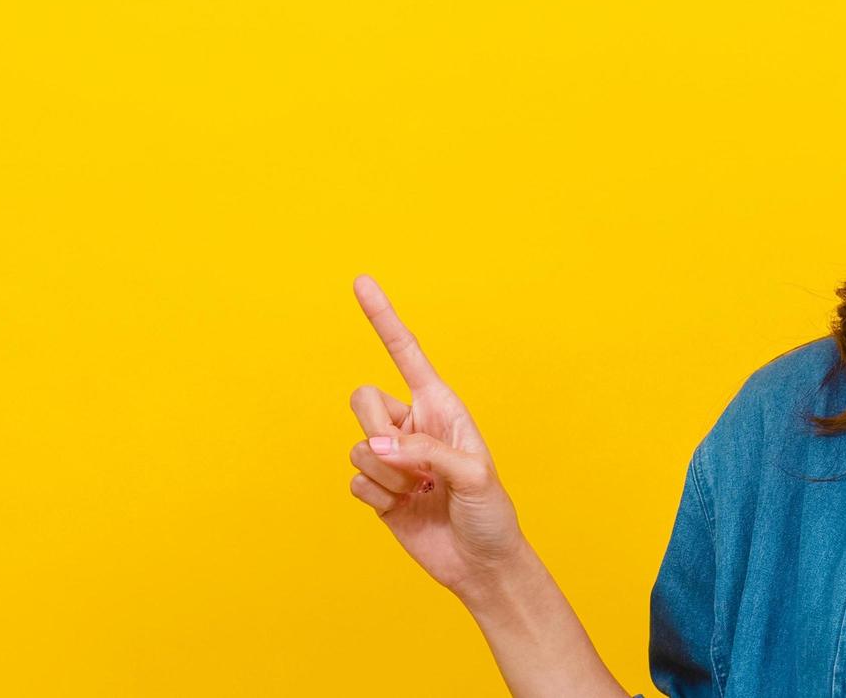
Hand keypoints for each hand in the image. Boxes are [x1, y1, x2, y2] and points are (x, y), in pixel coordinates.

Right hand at [347, 274, 528, 600]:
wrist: (480, 564)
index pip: (405, 353)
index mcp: (440, 406)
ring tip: (420, 493)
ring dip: (386, 475)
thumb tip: (376, 448)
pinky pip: (354, 481)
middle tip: (407, 462)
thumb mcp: (474, 474)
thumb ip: (425, 453)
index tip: (361, 281)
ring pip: (358, 446)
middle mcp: (412, 425)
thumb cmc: (490, 513)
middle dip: (376, 429)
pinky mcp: (378, 491)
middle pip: (363, 399)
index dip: (383, 318)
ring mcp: (393, 458)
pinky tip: (404, 510)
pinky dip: (377, 498)